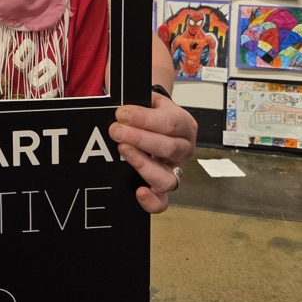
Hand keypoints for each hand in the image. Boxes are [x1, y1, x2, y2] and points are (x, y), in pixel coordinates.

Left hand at [109, 91, 197, 214]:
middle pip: (168, 148)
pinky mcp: (164, 186)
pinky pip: (163, 201)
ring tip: (123, 151)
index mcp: (184, 124)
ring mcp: (176, 170)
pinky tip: (139, 192)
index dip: (143, 119)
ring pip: (167, 176)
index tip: (121, 114)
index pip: (169, 123)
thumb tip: (121, 108)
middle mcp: (184, 149)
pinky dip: (152, 201)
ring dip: (142, 164)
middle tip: (116, 131)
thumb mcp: (150, 99)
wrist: (156, 121)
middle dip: (139, 138)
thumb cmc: (152, 112)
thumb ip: (139, 100)